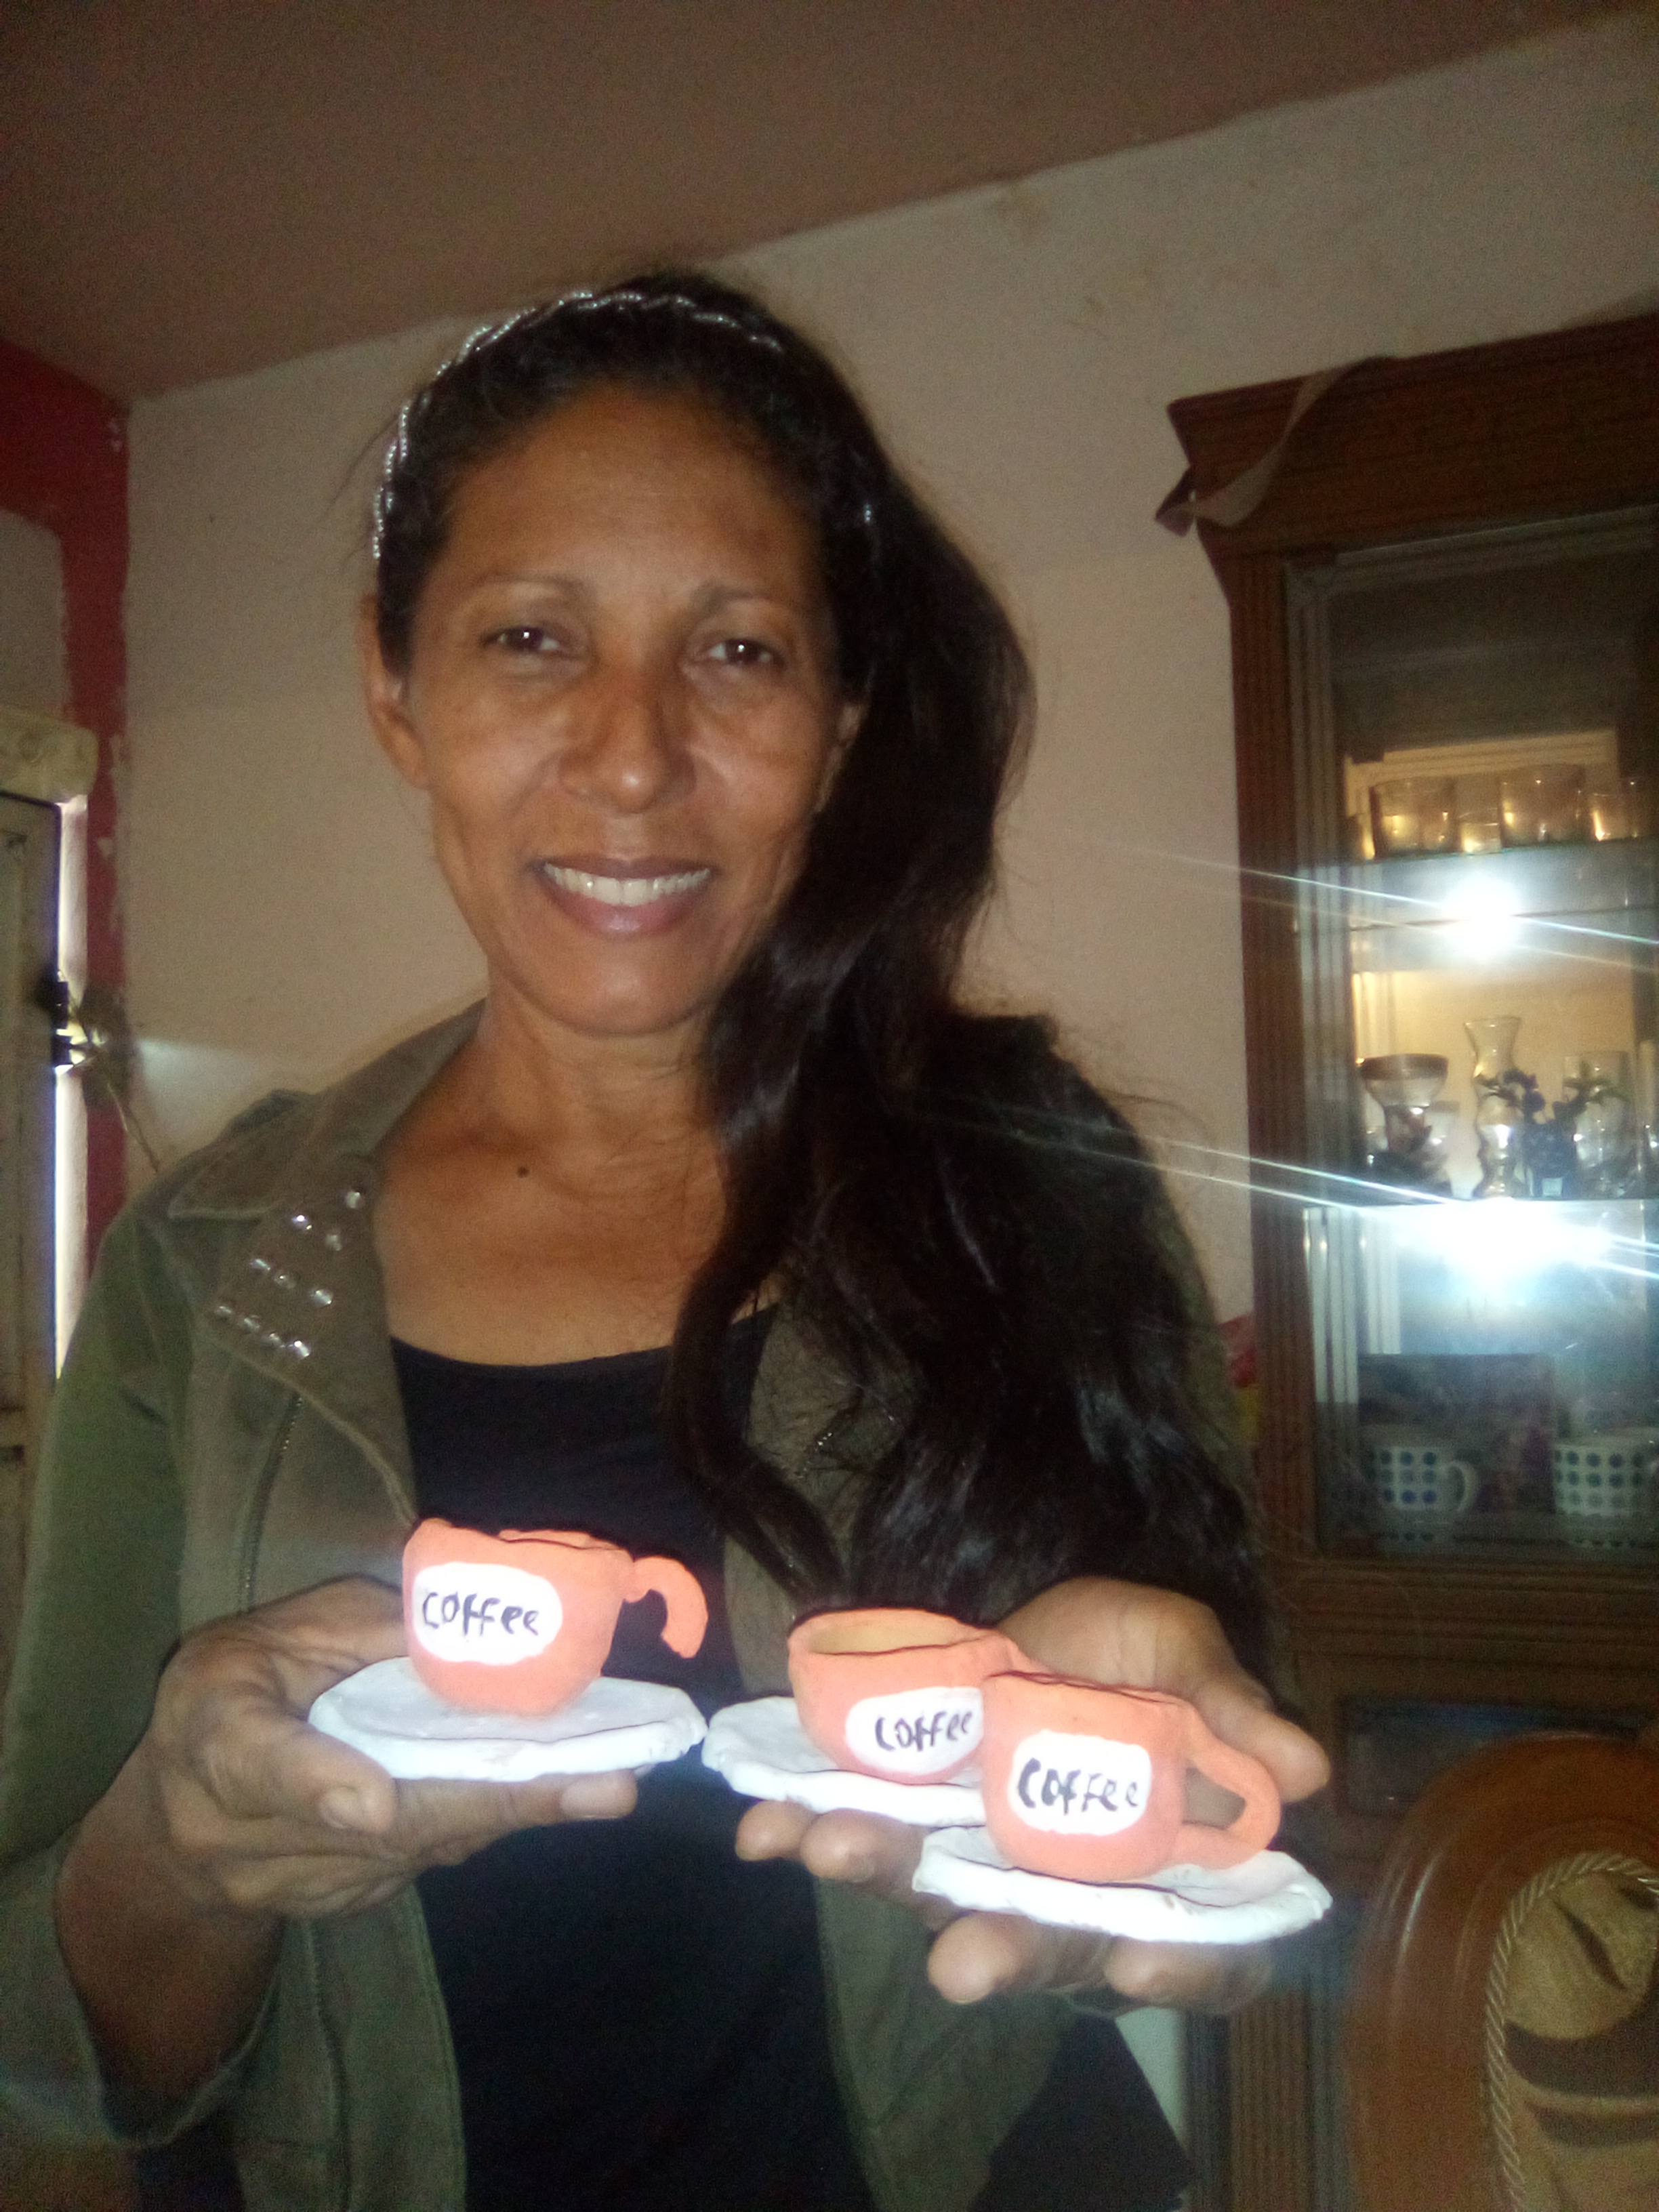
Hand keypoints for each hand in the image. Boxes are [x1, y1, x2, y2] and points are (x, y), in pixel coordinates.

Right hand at [57, 1576, 634, 2102]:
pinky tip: (555, 1789)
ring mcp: (299, 1881)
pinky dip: (490, 1817)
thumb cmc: (237, 1688)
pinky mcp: (347, 1901)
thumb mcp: (278, 1634)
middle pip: (382, 1824)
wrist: (179, 1817)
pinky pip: (430, 1856)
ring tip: (608, 1777)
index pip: (258, 1760)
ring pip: (423, 1845)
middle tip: (601, 1785)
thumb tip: (474, 1615)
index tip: (372, 1804)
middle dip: (497, 1800)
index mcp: (217, 1730)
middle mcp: (248, 1827)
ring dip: (516, 1809)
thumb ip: (367, 1628)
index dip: (316, 1784)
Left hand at [735, 1578, 1328, 2013]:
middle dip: (1005, 1949)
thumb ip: (1230, 1711)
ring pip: (943, 1895)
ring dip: (885, 1874)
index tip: (1140, 1958)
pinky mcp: (911, 1819)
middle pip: (1057, 1946)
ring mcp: (984, 1863)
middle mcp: (1077, 1895)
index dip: (1182, 1970)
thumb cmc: (1140, 1653)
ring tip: (831, 1846)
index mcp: (1178, 1877)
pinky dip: (809, 1829)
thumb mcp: (1187, 1656)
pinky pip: (862, 1837)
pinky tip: (768, 1824)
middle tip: (959, 1963)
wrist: (1046, 1616)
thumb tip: (1304, 1769)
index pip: (1208, 1956)